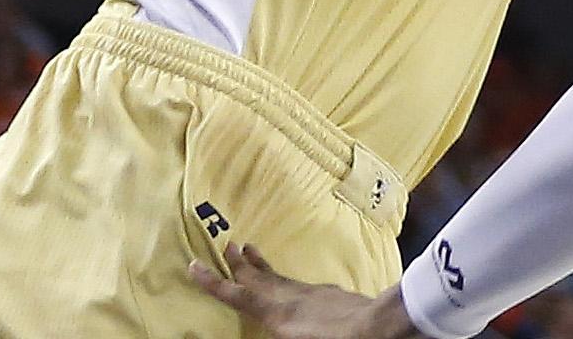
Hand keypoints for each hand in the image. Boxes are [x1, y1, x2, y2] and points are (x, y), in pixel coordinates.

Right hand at [192, 244, 418, 338]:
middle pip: (258, 277)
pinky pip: (300, 283)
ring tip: (250, 248)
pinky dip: (287, 279)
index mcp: (278, 313)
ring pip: (280, 277)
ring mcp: (312, 293)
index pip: (238, 295)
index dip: (213, 282)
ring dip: (262, 265)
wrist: (377, 325)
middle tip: (226, 242)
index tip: (194, 264)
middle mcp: (290, 298)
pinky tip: (291, 283)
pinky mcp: (330, 293)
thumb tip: (270, 312)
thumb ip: (280, 329)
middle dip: (239, 263)